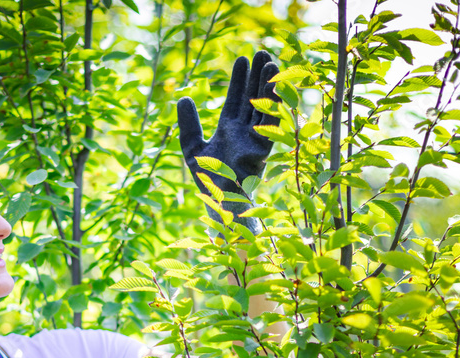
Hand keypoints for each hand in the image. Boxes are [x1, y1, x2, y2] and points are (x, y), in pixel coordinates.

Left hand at [177, 51, 281, 233]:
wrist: (217, 203)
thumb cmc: (208, 180)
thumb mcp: (192, 147)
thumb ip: (188, 124)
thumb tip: (184, 97)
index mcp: (230, 131)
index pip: (236, 99)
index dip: (239, 80)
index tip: (242, 59)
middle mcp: (245, 133)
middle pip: (253, 98)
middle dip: (258, 77)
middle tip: (262, 52)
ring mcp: (254, 141)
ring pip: (264, 109)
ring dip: (269, 87)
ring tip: (271, 64)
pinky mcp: (261, 152)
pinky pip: (269, 128)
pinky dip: (272, 110)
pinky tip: (276, 92)